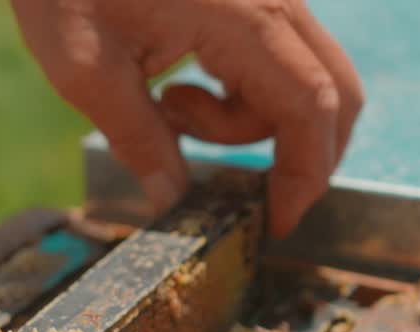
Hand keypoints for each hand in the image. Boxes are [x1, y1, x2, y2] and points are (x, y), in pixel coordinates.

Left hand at [12, 0, 361, 237]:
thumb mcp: (86, 70)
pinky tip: (178, 89)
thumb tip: (171, 202)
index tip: (277, 222)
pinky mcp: (249, 0)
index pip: (311, 105)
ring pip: (304, 82)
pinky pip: (276, 61)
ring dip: (249, 123)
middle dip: (300, 155)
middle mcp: (273, 0)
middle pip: (333, 94)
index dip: (306, 173)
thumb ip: (137, 139)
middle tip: (246, 195)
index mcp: (243, 18)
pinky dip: (242, 96)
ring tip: (170, 110)